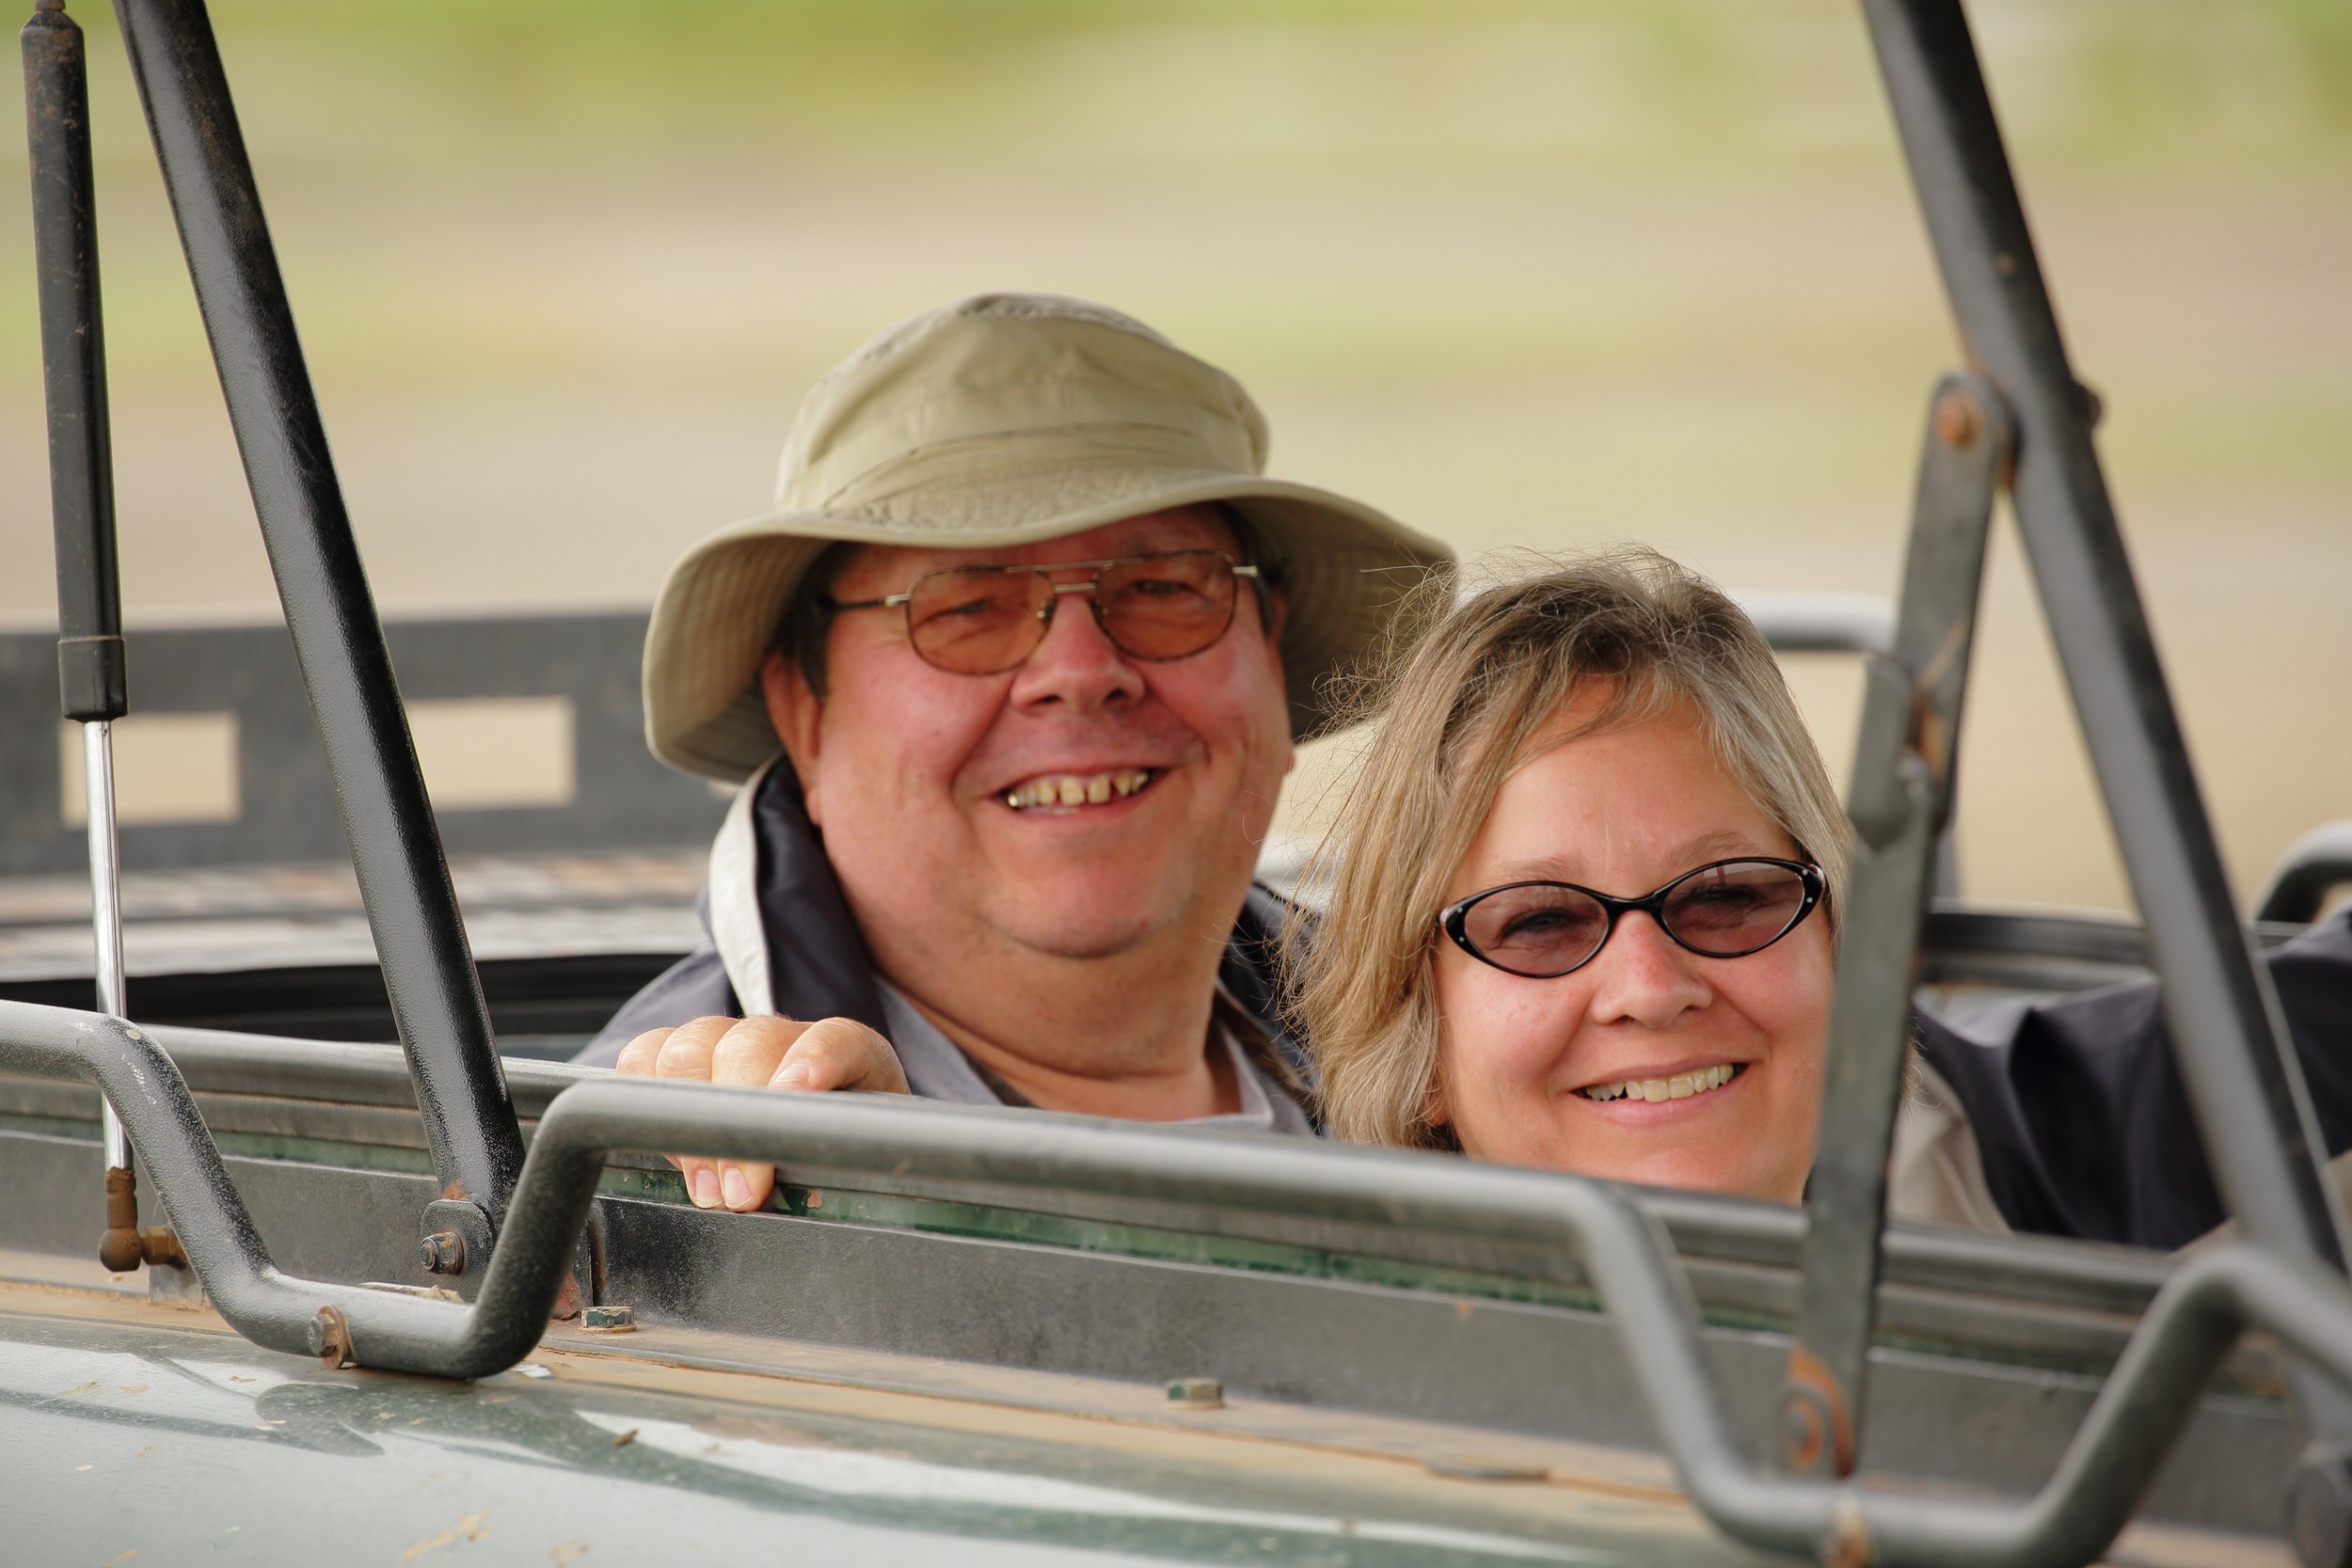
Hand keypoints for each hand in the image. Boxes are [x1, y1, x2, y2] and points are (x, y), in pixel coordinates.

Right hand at [612, 1015, 908, 1211]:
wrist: (830, 1147)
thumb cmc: (845, 1161)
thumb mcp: (861, 1168)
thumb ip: (847, 1170)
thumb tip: (812, 1199)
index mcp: (854, 1057)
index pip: (838, 1039)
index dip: (814, 1058)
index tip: (795, 1094)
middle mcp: (788, 1038)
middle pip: (751, 1043)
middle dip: (736, 1120)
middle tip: (742, 1193)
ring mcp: (731, 1041)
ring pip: (692, 1045)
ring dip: (688, 1119)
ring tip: (706, 1187)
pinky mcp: (684, 1057)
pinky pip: (645, 1054)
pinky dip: (643, 1096)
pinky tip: (669, 1149)